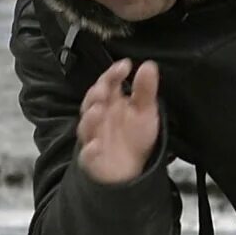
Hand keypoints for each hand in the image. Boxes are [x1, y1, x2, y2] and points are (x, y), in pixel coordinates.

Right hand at [76, 59, 162, 185]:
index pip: (108, 83)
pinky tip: (95, 146)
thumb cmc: (135, 135)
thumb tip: (149, 65)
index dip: (113, 74)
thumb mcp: (145, 111)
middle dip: (96, 94)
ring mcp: (93, 137)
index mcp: (110, 102)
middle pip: (92, 101)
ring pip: (86, 126)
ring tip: (99, 110)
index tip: (125, 66)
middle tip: (105, 88)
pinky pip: (87, 155)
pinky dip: (89, 151)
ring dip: (90, 119)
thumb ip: (145, 89)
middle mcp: (99, 117)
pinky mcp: (92, 159)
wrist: (132, 169)